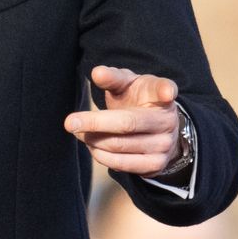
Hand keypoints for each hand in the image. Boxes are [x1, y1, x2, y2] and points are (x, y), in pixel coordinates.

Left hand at [64, 65, 183, 176]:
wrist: (155, 125)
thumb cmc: (137, 98)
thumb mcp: (126, 83)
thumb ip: (112, 77)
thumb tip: (97, 73)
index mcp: (161, 96)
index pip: (165, 90)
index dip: (166, 91)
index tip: (166, 93)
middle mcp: (167, 122)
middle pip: (127, 124)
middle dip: (94, 123)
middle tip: (69, 122)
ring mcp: (164, 145)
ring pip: (120, 146)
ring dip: (93, 140)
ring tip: (79, 132)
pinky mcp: (156, 165)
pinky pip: (123, 164)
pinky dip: (102, 156)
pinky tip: (92, 146)